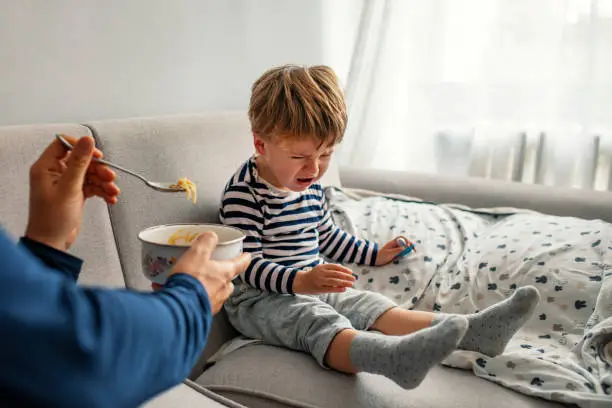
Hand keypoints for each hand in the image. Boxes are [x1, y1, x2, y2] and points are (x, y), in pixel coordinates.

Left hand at [25, 135, 119, 250]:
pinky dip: (102, 190)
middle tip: (109, 177)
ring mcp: (66, 183)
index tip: (96, 156)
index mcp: (46, 167)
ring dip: (103, 181)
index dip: (82, 147)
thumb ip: (79, 162)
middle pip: (82, 160)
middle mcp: (55, 173)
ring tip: (112, 191)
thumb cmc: (52, 219)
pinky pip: (92, 186)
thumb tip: (86, 141)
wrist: (52, 242)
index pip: (63, 144)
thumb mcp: (69, 187)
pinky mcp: (75, 193)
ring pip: (90, 174)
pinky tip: (110, 197)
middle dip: (98, 169)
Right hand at [168, 232, 250, 313]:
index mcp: (225, 273)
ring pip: (217, 293)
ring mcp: (214, 303)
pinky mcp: (203, 313)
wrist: (179, 307)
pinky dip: (200, 298)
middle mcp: (223, 290)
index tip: (247, 256)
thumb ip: (206, 242)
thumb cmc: (191, 280)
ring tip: (199, 283)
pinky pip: (205, 303)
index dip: (244, 259)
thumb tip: (212, 236)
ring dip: (212, 288)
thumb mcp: (197, 253)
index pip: (240, 264)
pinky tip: (189, 296)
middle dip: (224, 276)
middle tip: (216, 271)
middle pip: (229, 281)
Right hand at [292, 263, 354, 293]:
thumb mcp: (321, 269)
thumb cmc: (314, 275)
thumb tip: (344, 272)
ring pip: (334, 281)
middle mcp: (321, 273)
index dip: (344, 269)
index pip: (335, 267)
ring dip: (344, 282)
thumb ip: (331, 270)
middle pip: (336, 274)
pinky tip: (344, 289)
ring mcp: (320, 281)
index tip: (351, 272)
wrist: (301, 282)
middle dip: (346, 276)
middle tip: (354, 278)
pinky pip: (330, 289)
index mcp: (322, 267)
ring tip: (351, 284)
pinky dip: (338, 289)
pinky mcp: (319, 289)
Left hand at [375, 236, 414, 265]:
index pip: (401, 238)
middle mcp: (395, 245)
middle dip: (409, 245)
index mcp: (393, 243)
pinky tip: (407, 256)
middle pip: (404, 243)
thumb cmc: (381, 256)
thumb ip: (397, 250)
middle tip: (414, 250)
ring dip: (408, 250)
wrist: (376, 260)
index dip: (406, 241)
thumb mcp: (390, 253)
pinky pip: (402, 252)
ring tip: (412, 252)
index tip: (408, 246)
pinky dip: (405, 253)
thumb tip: (405, 247)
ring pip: (404, 248)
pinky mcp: (396, 254)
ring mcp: (396, 249)